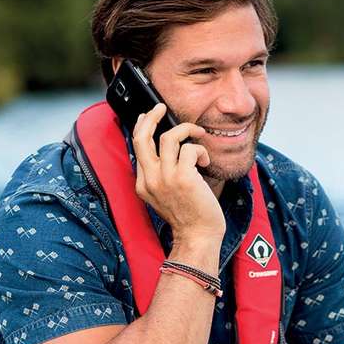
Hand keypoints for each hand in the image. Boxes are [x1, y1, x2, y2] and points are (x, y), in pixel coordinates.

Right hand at [132, 103, 223, 243]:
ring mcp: (166, 178)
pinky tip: (205, 161)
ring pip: (169, 138)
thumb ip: (161, 175)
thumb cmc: (188, 216)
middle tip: (161, 107)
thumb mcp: (165, 195)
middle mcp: (150, 180)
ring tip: (198, 135)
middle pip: (142, 137)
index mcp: (143, 184)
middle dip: (152, 117)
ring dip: (187, 131)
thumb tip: (167, 150)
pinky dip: (201, 150)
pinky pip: (191, 149)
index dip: (143, 127)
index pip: (137, 147)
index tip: (148, 116)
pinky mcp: (184, 178)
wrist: (197, 236)